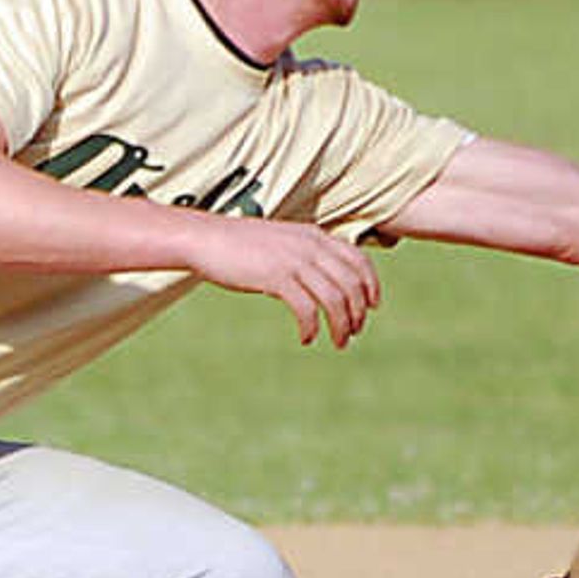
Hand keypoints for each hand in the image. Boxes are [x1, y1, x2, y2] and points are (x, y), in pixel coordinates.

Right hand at [192, 218, 381, 347]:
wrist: (206, 238)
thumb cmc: (239, 244)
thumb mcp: (280, 242)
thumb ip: (302, 254)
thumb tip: (315, 281)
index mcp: (314, 235)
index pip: (358, 259)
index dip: (371, 284)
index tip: (372, 306)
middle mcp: (310, 246)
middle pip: (351, 283)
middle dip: (357, 312)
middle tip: (353, 332)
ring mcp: (294, 261)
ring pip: (334, 299)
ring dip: (341, 325)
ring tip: (339, 342)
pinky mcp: (276, 278)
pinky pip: (306, 309)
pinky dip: (311, 327)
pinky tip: (306, 338)